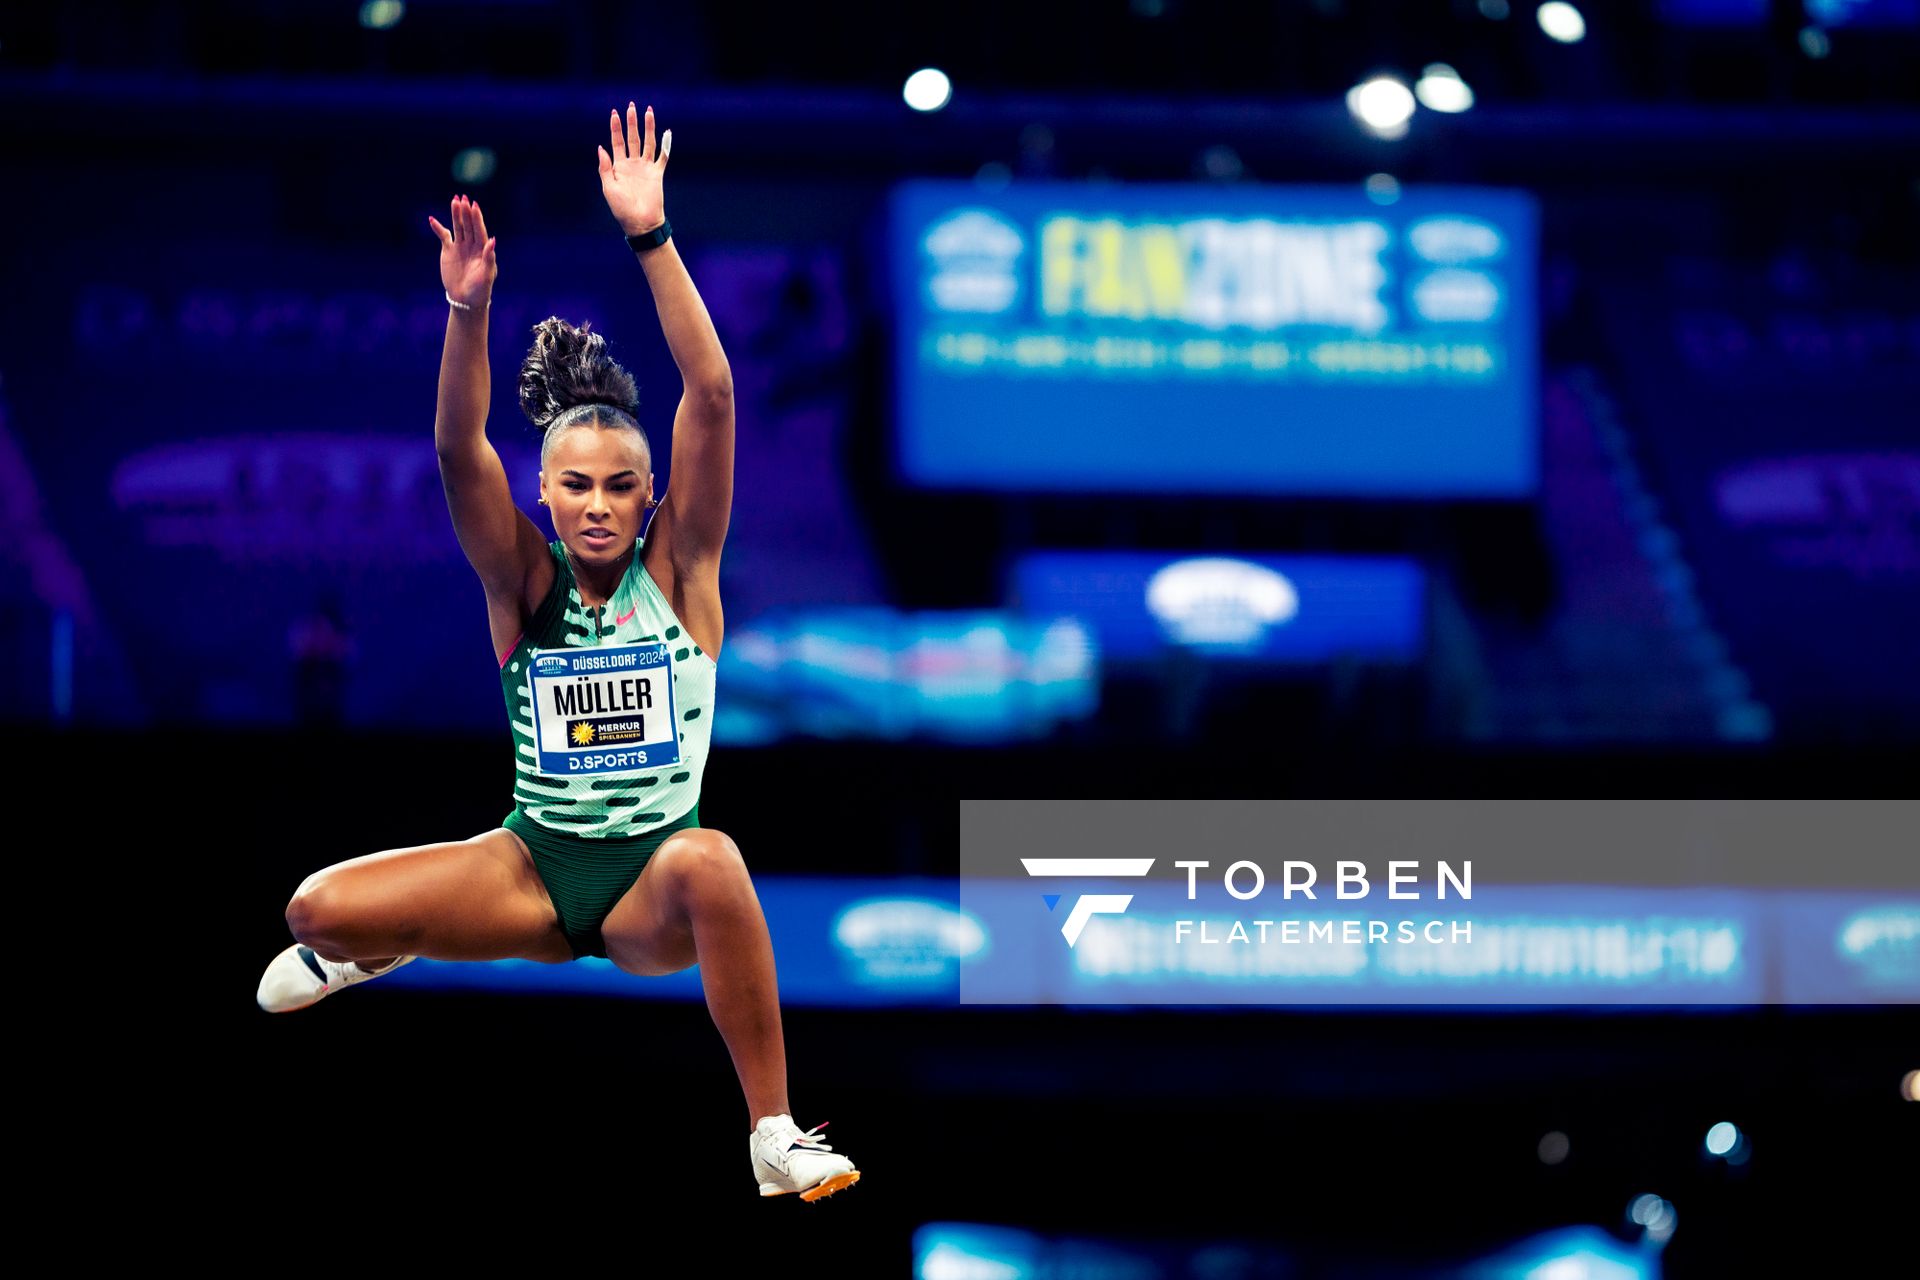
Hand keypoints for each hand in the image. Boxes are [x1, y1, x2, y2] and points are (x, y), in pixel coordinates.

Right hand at [427, 194, 496, 307]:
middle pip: (468, 225)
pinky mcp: (448, 251)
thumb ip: (489, 257)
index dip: (477, 218)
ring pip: (457, 227)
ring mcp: (460, 247)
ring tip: (454, 200)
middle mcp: (472, 245)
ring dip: (455, 214)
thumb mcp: (487, 274)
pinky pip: (443, 236)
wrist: (466, 300)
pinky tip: (432, 219)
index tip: (474, 205)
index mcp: (482, 249)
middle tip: (463, 198)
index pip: (479, 230)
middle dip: (466, 212)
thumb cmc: (480, 289)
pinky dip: (438, 228)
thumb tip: (493, 240)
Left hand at [598, 101, 669, 236]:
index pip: (617, 141)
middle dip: (631, 122)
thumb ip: (605, 168)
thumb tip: (601, 148)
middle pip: (632, 138)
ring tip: (648, 112)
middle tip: (631, 106)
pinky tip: (667, 133)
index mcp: (619, 166)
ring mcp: (645, 168)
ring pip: (648, 142)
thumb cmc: (621, 209)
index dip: (615, 127)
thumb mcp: (608, 188)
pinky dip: (665, 145)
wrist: (640, 223)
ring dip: (648, 128)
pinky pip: (662, 157)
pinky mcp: (657, 174)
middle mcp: (632, 164)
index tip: (614, 113)